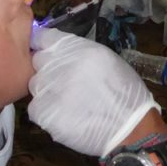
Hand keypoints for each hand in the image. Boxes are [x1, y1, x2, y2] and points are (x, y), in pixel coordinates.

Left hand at [28, 28, 158, 156]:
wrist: (130, 128)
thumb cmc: (124, 92)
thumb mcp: (106, 59)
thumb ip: (78, 51)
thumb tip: (59, 50)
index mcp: (75, 48)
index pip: (43, 38)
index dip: (45, 47)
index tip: (51, 55)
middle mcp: (58, 64)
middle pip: (38, 62)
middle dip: (48, 70)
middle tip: (66, 84)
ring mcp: (49, 89)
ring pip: (36, 85)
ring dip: (47, 92)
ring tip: (69, 102)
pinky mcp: (44, 113)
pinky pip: (36, 108)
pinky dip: (47, 112)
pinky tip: (65, 116)